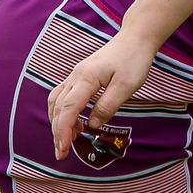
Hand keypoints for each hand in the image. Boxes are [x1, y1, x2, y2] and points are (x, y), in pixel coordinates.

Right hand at [48, 30, 159, 159]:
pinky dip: (62, 112)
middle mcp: (76, 76)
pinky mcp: (80, 76)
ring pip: (56, 102)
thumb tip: (92, 124)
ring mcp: (76, 75)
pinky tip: (73, 123)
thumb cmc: (134, 60)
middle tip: (61, 154)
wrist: (135, 39)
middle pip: (58, 107)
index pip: (69, 108)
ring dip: (57, 122)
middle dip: (57, 132)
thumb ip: (108, 105)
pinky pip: (63, 96)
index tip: (64, 148)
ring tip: (66, 141)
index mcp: (86, 78)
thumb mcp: (127, 86)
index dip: (63, 130)